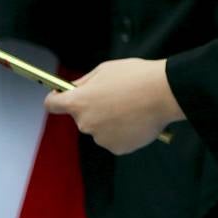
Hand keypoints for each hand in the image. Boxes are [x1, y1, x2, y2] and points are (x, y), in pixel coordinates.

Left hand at [44, 58, 183, 154]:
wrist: (165, 94)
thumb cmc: (136, 77)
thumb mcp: (105, 69)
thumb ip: (85, 82)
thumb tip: (74, 89)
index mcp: (79, 102)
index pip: (52, 104)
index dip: (55, 99)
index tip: (60, 96)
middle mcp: (85, 123)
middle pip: (81, 117)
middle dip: (93, 108)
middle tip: (115, 97)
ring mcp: (101, 138)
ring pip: (100, 128)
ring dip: (110, 121)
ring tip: (131, 108)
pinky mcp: (117, 148)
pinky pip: (115, 139)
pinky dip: (123, 132)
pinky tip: (137, 120)